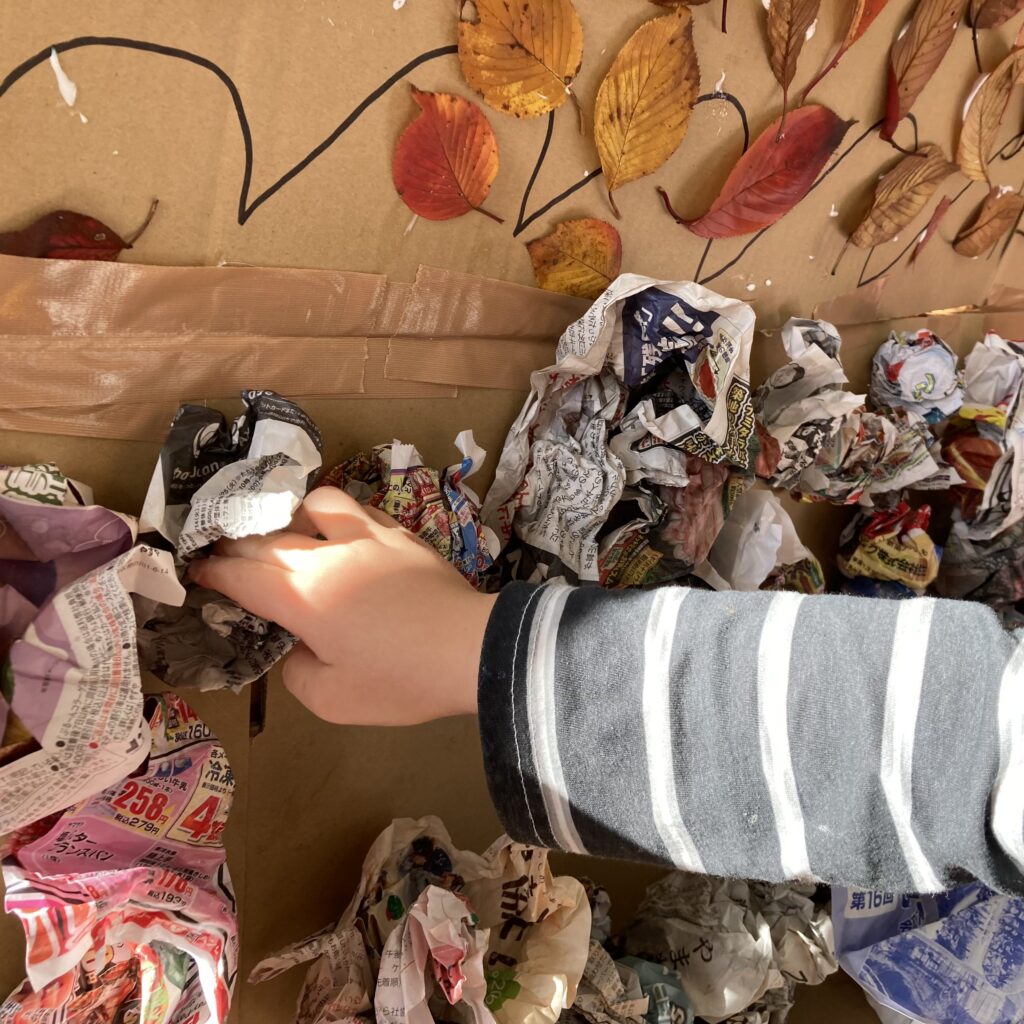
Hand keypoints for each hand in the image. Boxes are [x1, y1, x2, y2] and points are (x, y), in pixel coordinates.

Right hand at [188, 487, 495, 724]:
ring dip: (289, 516)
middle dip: (236, 546)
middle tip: (224, 556)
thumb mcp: (333, 699)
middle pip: (267, 539)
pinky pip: (357, 509)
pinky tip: (340, 531)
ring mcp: (366, 537)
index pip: (241, 575)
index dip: (212, 574)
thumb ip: (297, 672)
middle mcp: (326, 556)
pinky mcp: (399, 533)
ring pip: (313, 504)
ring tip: (287, 534)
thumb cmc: (400, 680)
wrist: (470, 650)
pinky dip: (335, 515)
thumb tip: (297, 646)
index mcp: (302, 596)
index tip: (196, 573)